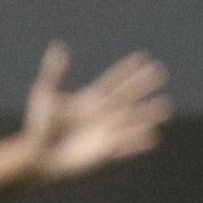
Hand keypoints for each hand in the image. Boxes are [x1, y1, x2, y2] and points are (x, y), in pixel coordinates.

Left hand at [21, 44, 169, 181]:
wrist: (36, 157)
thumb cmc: (37, 126)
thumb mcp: (44, 95)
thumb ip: (53, 72)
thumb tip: (58, 46)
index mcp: (88, 100)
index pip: (113, 81)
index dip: (127, 71)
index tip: (143, 58)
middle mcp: (100, 115)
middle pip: (126, 97)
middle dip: (142, 85)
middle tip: (161, 72)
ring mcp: (104, 132)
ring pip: (131, 120)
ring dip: (147, 113)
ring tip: (165, 106)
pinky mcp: (104, 151)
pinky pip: (125, 145)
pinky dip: (137, 142)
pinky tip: (153, 137)